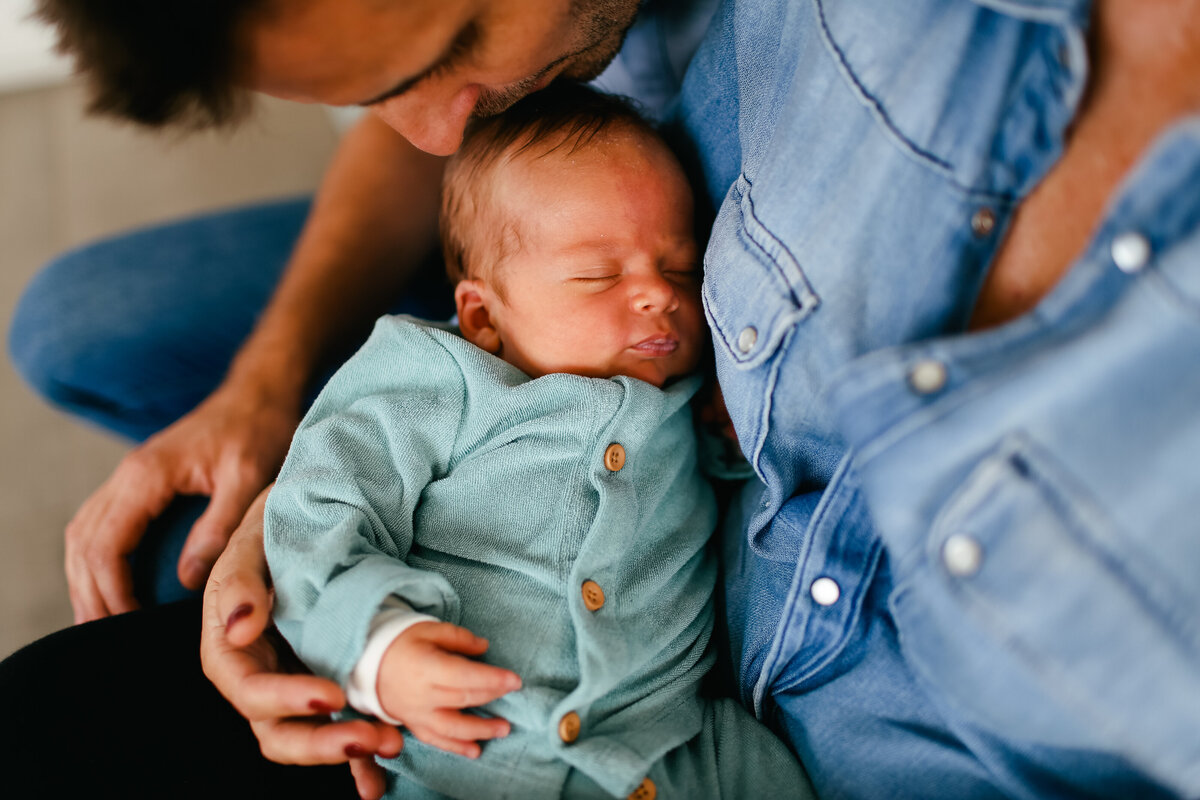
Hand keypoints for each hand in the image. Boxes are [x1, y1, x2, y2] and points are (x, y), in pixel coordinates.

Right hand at [65, 379, 298, 622]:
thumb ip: (220, 526)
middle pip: (83, 544)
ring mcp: (131, 476)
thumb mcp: (251, 477)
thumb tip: (187, 580)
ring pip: (84, 535)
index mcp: (147, 475)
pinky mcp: (142, 481)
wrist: (261, 392)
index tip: (130, 625)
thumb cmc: (261, 428)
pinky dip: (98, 560)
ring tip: (102, 624)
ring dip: (87, 581)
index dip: (111, 591)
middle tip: (108, 639)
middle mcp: (128, 475)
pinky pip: (101, 525)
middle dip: (90, 595)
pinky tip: (113, 587)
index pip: (105, 545)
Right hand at [201, 491, 403, 799]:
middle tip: (370, 736)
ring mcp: (291, 683)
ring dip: (344, 750)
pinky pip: (335, 728)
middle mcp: (259, 673)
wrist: (312, 512)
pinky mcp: (323, 683)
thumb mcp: (252, 536)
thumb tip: (237, 627)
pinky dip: (355, 758)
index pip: (247, 689)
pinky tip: (380, 777)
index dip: (285, 699)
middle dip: (320, 742)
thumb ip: (239, 579)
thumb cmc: (275, 521)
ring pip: (305, 736)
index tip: (331, 694)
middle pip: (275, 728)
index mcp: (229, 644)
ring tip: (391, 743)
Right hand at [378, 622, 521, 757]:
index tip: (515, 680)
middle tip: (514, 695)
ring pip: (452, 727)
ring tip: (503, 729)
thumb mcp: (428, 629)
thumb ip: (458, 638)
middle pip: (463, 699)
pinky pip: (436, 739)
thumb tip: (484, 648)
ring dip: (480, 730)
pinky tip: (475, 750)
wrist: (366, 664)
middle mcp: (421, 694)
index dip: (492, 679)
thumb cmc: (401, 643)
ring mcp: (416, 713)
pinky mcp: (413, 724)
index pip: (464, 676)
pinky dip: (456, 747)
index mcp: (426, 667)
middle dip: (492, 697)